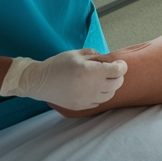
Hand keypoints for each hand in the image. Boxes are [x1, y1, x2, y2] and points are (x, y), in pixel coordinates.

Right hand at [0, 49, 126, 109]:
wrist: (39, 82)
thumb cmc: (58, 64)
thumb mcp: (77, 54)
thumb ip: (95, 55)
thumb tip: (108, 60)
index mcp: (92, 72)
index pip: (119, 71)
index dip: (122, 66)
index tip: (119, 63)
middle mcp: (92, 87)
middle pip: (118, 83)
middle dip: (118, 76)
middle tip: (112, 70)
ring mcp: (87, 99)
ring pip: (110, 94)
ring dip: (110, 86)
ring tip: (102, 80)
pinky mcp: (81, 106)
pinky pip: (98, 102)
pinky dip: (100, 95)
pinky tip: (93, 88)